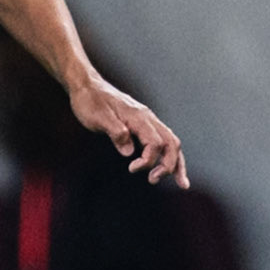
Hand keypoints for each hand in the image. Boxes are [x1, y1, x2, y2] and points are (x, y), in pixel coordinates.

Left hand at [70, 76, 188, 187]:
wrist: (87, 86)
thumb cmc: (90, 101)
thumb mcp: (98, 118)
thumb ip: (115, 132)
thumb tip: (129, 152)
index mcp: (139, 117)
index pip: (155, 143)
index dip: (148, 160)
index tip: (131, 169)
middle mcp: (148, 118)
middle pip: (171, 143)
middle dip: (169, 165)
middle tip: (153, 180)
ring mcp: (147, 120)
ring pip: (171, 142)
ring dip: (176, 162)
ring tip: (182, 183)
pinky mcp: (142, 124)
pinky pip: (162, 140)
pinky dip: (169, 155)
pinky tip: (168, 167)